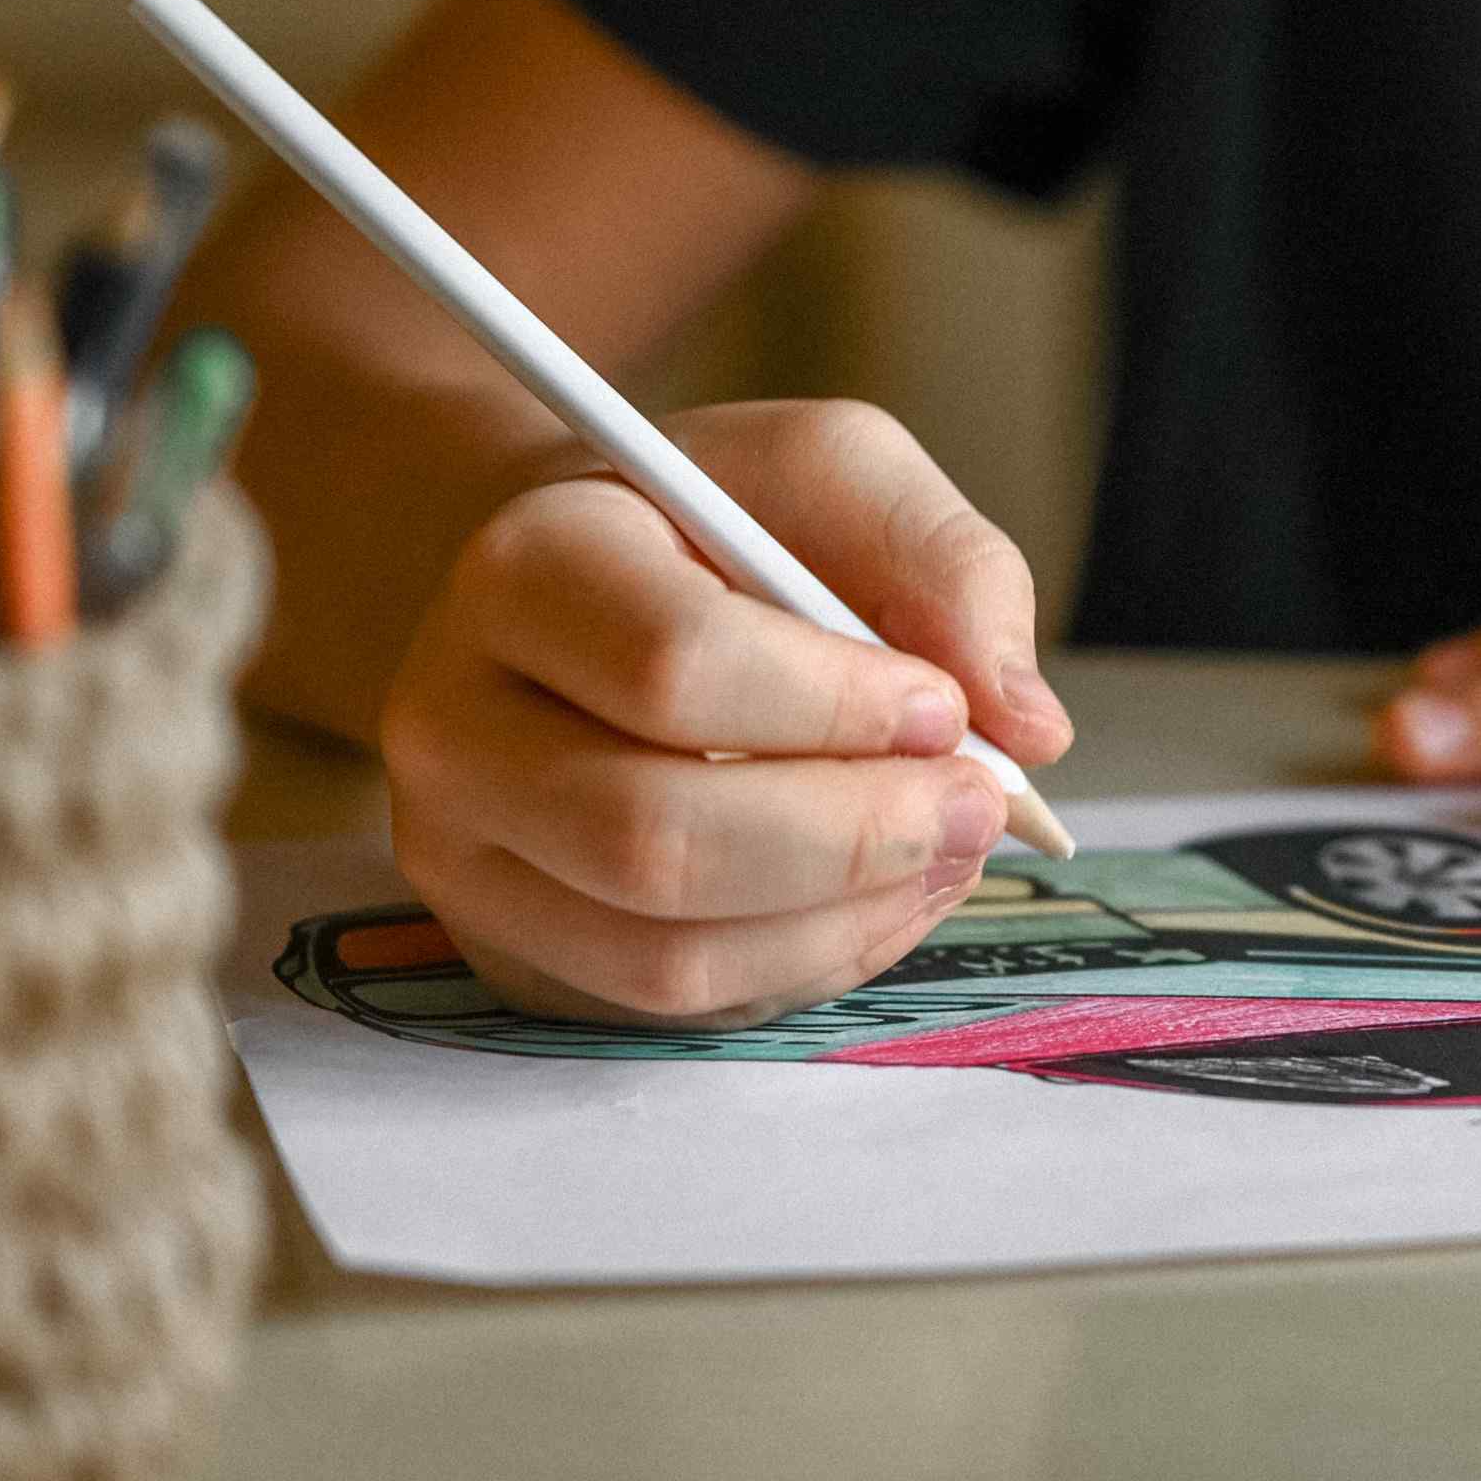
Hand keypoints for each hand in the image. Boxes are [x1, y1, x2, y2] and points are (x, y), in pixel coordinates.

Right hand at [382, 400, 1077, 1025]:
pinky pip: (673, 1007)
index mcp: (523, 568)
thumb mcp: (834, 474)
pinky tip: (881, 896)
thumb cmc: (717, 525)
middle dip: (855, 837)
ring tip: (948, 850)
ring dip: (846, 918)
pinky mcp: (514, 951)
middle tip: (980, 806)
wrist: (586, 594)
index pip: (673, 667)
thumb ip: (944, 565)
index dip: (834, 706)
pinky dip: (809, 965)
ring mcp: (468, 856)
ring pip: (664, 952)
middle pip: (654, 835)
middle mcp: (452, 722)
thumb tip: (1028, 722)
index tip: (945, 705)